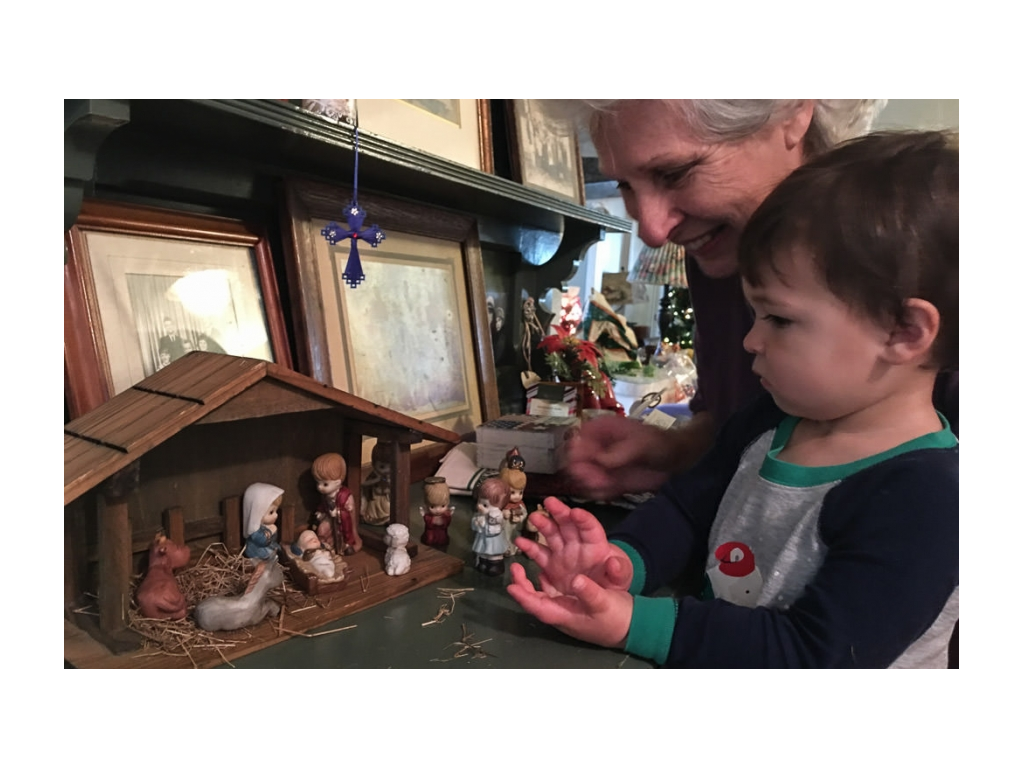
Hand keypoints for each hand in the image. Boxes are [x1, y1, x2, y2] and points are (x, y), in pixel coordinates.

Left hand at [507, 563, 632, 648]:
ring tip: (521, 563)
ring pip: (543, 592)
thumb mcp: (604, 604)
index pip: (539, 607)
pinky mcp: (572, 600)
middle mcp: (561, 610)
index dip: (524, 597)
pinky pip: (553, 587)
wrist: (630, 624)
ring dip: (531, 578)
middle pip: (536, 599)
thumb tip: (575, 580)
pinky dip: (546, 576)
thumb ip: (589, 593)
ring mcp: (565, 605)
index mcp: (565, 615)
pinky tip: (542, 566)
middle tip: (514, 567)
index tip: (512, 586)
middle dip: (522, 584)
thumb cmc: (615, 619)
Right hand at [513, 497, 632, 596]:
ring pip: (552, 534)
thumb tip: (614, 563)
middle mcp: (577, 545)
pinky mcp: (552, 565)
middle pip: (568, 524)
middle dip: (559, 512)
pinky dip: (530, 547)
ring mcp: (563, 553)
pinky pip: (540, 554)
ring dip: (543, 524)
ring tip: (534, 518)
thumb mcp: (621, 578)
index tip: (574, 512)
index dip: (583, 520)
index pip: (590, 529)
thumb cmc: (614, 581)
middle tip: (549, 502)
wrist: (602, 595)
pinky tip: (520, 542)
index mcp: (596, 547)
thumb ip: (619, 571)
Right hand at [560, 417, 674, 498]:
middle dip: (582, 472)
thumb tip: (599, 460)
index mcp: (600, 430)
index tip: (585, 464)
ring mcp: (601, 466)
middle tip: (598, 479)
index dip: (576, 453)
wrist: (675, 461)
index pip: (576, 440)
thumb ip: (619, 453)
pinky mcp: (608, 482)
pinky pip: (595, 490)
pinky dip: (599, 493)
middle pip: (574, 461)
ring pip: (582, 478)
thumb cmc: (658, 444)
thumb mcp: (640, 445)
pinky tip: (612, 491)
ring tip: (608, 485)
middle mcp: (595, 448)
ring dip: (589, 484)